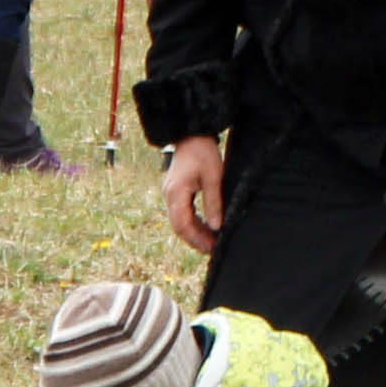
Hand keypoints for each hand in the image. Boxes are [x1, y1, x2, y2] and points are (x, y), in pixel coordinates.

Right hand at [159, 137, 224, 256]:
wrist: (192, 136)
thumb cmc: (204, 153)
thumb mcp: (214, 177)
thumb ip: (214, 203)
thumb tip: (216, 226)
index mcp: (176, 193)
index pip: (182, 224)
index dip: (196, 239)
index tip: (211, 248)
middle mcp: (169, 196)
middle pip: (179, 226)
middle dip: (195, 240)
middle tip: (212, 250)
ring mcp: (170, 194)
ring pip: (180, 221)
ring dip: (194, 232)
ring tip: (211, 242)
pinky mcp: (176, 191)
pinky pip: (182, 213)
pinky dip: (193, 223)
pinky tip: (206, 228)